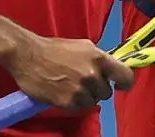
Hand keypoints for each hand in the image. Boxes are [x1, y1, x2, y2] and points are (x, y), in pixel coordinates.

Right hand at [0, 34, 134, 110]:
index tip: (119, 84)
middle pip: (106, 92)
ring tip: (71, 86)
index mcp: (98, 58)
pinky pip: (79, 107)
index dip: (124, 82)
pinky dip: (73, 102)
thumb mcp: (83, 46)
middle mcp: (92, 75)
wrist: (28, 55)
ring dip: (85, 97)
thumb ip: (99, 58)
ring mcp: (80, 89)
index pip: (125, 76)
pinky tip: (63, 91)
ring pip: (93, 102)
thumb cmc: (55, 49)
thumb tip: (112, 69)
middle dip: (97, 88)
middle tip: (83, 81)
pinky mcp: (68, 102)